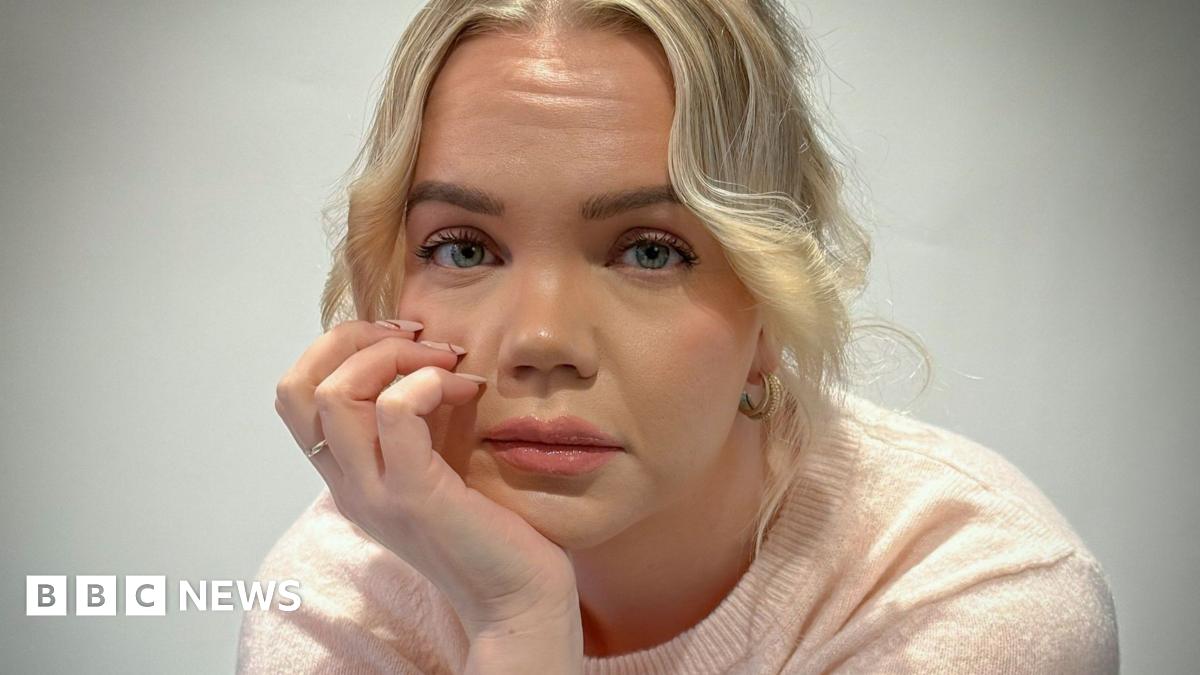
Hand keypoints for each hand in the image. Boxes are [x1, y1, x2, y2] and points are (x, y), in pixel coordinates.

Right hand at [273, 319, 581, 643]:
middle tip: (418, 338)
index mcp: (348, 475)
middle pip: (299, 386)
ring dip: (393, 356)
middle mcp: (348, 484)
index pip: (297, 395)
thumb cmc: (489, 529)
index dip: (340, 348)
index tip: (403, 339)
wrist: (516, 599)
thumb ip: (414, 425)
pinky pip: (395, 411)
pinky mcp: (414, 495)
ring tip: (447, 363)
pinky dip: (426, 382)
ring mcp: (376, 492)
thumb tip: (423, 354)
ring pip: (336, 393)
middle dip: (354, 339)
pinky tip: (464, 390)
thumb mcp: (435, 467)